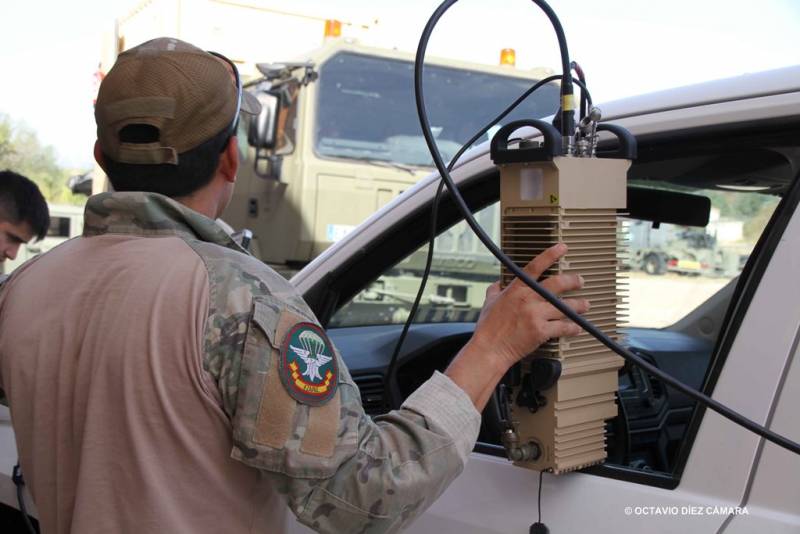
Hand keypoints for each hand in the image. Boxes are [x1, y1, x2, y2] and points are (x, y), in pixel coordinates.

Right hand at [445, 243, 589, 410]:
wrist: (490, 349)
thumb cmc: (488, 328)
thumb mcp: (488, 302)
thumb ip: (495, 290)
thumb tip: (498, 284)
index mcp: (516, 289)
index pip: (535, 266)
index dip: (550, 255)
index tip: (562, 248)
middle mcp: (528, 300)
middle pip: (557, 284)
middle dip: (573, 281)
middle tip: (580, 281)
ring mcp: (536, 315)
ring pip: (565, 307)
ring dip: (578, 305)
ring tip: (585, 304)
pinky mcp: (541, 331)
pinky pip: (563, 327)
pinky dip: (572, 328)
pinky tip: (577, 327)